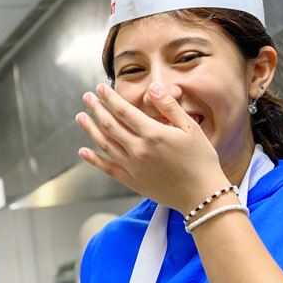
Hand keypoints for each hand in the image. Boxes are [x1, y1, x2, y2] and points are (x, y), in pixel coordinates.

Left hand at [76, 82, 228, 213]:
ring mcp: (132, 166)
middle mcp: (138, 149)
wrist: (201, 194)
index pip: (124, 111)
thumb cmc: (201, 159)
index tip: (100, 88)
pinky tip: (83, 151)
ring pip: (105, 144)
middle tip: (87, 97)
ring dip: (90, 129)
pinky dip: (93, 159)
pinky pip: (107, 168)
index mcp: (153, 133)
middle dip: (96, 109)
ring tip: (81, 117)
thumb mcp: (191, 128)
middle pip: (110, 125)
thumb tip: (153, 87)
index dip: (110, 98)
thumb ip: (169, 107)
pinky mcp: (131, 181)